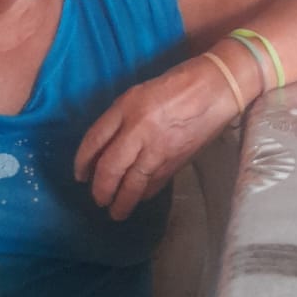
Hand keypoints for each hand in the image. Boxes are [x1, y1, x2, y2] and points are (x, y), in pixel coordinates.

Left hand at [75, 56, 240, 219]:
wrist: (216, 88)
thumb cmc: (176, 84)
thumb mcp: (139, 93)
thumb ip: (120, 118)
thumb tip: (105, 148)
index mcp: (127, 107)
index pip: (95, 140)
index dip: (83, 162)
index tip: (80, 176)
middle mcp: (139, 130)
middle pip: (110, 169)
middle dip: (101, 189)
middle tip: (98, 200)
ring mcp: (159, 148)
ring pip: (133, 184)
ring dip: (121, 201)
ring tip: (116, 212)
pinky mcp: (177, 161)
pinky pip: (154, 184)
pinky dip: (144, 194)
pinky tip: (139, 198)